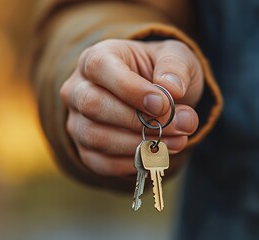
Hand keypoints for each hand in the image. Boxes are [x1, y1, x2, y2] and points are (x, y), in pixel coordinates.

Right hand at [60, 39, 202, 176]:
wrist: (155, 98)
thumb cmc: (160, 72)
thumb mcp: (175, 57)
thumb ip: (175, 67)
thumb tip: (173, 89)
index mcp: (96, 57)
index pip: (99, 67)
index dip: (130, 88)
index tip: (164, 105)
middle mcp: (78, 89)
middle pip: (93, 106)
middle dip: (139, 121)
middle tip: (180, 126)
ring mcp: (78, 121)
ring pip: (97, 138)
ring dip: (141, 145)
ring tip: (177, 142)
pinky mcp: (86, 149)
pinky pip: (102, 163)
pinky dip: (133, 162)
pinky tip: (159, 154)